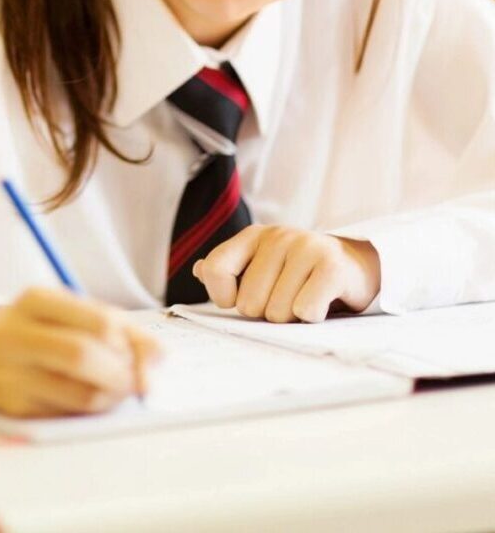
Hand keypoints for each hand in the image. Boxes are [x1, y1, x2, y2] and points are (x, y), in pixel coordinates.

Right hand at [0, 287, 158, 416]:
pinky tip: (92, 398)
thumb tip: (161, 357)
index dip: (128, 343)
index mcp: (35, 300)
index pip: (97, 322)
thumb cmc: (39, 328)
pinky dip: (93, 412)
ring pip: (82, 395)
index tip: (136, 351)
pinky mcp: (17, 410)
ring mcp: (13, 376)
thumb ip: (121, 327)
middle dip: (120, 373)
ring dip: (113, 397)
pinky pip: (70, 417)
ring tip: (116, 388)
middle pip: (84, 357)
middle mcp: (17, 335)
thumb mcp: (72, 311)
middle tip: (133, 378)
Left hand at [193, 225, 380, 322]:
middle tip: (287, 297)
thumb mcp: (261, 266)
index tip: (238, 300)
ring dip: (292, 316)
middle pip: (249, 303)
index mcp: (252, 236)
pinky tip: (322, 302)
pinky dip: (312, 316)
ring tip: (305, 297)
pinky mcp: (331, 266)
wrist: (353, 265)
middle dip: (267, 312)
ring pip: (278, 311)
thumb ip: (229, 270)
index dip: (223, 296)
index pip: (214, 269)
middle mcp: (276, 236)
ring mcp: (305, 247)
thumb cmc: (298, 272)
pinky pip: (305, 311)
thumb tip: (198, 270)